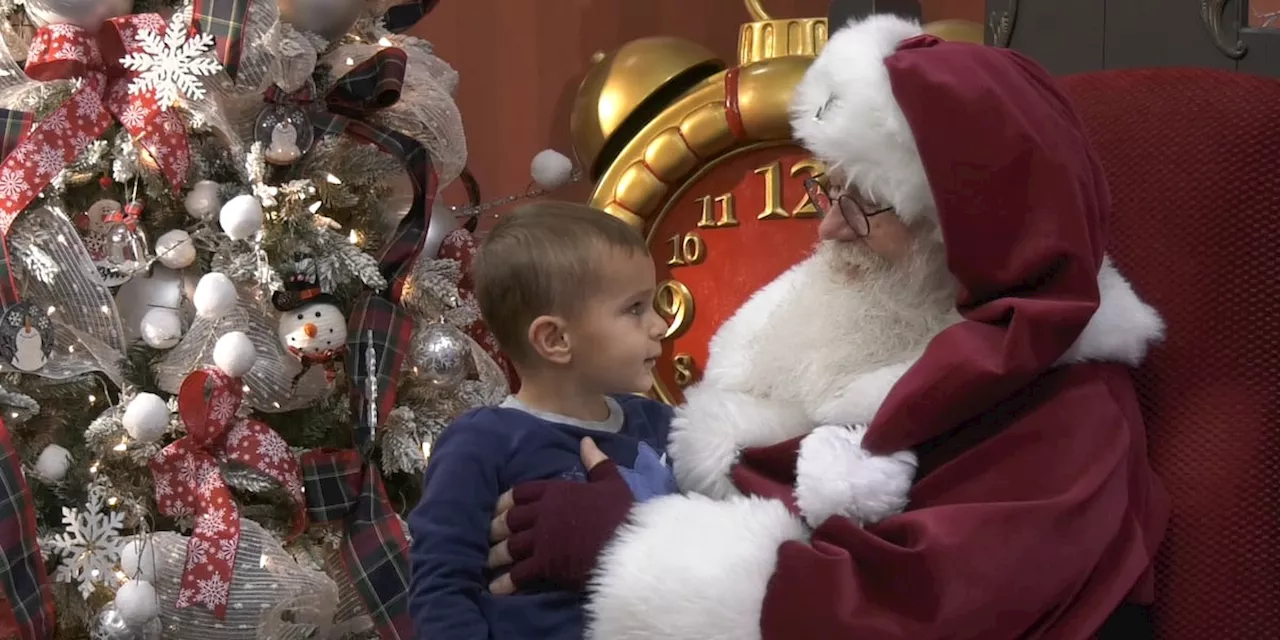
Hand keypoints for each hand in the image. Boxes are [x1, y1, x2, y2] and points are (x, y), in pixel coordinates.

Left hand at [487, 438, 631, 594]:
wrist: (628, 547)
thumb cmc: (622, 514)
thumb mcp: (611, 483)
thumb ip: (597, 462)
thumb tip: (586, 441)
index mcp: (556, 491)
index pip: (522, 492)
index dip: (507, 500)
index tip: (498, 507)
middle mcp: (543, 513)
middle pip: (510, 519)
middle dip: (496, 527)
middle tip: (488, 535)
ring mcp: (542, 540)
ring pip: (510, 546)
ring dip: (497, 554)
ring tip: (487, 562)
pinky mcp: (545, 564)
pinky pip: (519, 574)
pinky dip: (505, 582)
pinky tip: (495, 589)